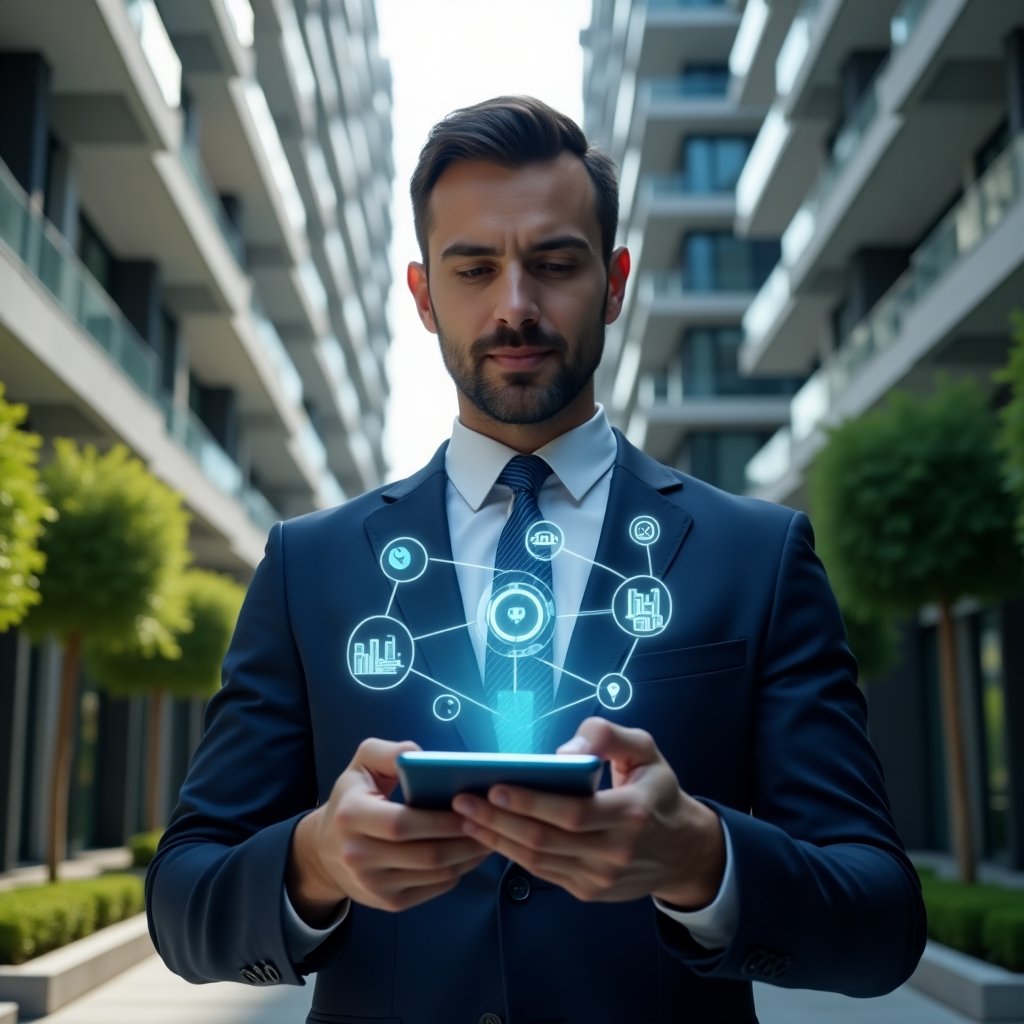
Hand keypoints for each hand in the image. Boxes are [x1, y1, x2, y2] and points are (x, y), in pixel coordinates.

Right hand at [287, 738, 488, 923]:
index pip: (403, 824)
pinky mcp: (389, 902)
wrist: (324, 850)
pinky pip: (434, 888)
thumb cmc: (351, 799)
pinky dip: (458, 871)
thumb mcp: (361, 765)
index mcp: (352, 817)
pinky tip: (470, 854)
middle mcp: (359, 856)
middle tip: (492, 822)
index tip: (470, 807)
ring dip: (469, 857)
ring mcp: (374, 885)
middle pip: (426, 854)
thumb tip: (421, 756)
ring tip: (490, 836)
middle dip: (465, 839)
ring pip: (435, 874)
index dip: (440, 820)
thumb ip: (388, 753)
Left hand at [452, 718, 723, 907]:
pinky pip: (543, 872)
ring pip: (538, 861)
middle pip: (546, 840)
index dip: (531, 802)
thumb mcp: (645, 749)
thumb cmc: (656, 790)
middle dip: (497, 820)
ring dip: (497, 839)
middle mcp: (615, 850)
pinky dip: (512, 853)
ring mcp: (600, 877)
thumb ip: (608, 736)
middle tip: (461, 802)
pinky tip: (490, 835)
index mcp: (631, 812)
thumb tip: (565, 751)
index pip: (573, 812)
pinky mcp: (588, 891)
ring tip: (465, 818)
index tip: (494, 786)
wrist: (682, 850)